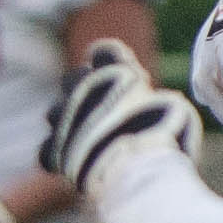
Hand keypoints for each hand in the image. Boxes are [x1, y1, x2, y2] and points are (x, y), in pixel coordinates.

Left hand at [43, 44, 195, 205]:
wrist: (136, 169)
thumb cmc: (165, 136)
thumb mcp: (175, 110)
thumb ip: (159, 103)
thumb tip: (156, 108)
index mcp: (115, 72)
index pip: (104, 52)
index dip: (114, 64)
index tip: (128, 80)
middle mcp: (83, 89)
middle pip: (74, 79)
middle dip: (86, 91)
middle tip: (106, 110)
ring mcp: (65, 120)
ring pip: (55, 112)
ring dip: (69, 121)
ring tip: (88, 138)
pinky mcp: (53, 152)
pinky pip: (47, 150)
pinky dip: (58, 156)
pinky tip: (75, 162)